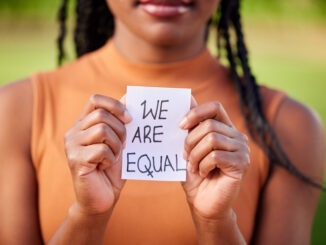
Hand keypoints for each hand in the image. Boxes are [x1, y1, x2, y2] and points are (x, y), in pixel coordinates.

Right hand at [64, 94, 131, 215]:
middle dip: (121, 130)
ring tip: (113, 157)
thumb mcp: (119, 141)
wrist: (102, 199)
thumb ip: (121, 121)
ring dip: (116, 145)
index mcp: (84, 124)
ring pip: (102, 130)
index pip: (95, 99)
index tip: (129, 119)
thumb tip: (128, 96)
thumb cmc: (111, 170)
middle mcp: (74, 131)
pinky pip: (101, 149)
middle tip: (124, 145)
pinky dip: (111, 158)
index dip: (114, 105)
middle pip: (102, 115)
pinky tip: (105, 167)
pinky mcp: (75, 159)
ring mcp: (71, 145)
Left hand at [180, 100, 249, 221]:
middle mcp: (237, 136)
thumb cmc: (195, 175)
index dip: (196, 112)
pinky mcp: (242, 163)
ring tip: (194, 167)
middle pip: (209, 125)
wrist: (203, 203)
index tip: (180, 125)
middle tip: (185, 157)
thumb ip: (191, 126)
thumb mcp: (189, 148)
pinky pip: (216, 155)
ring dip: (195, 155)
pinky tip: (204, 173)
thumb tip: (188, 97)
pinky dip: (203, 165)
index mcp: (225, 129)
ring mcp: (242, 149)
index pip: (215, 107)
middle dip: (190, 141)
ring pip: (212, 139)